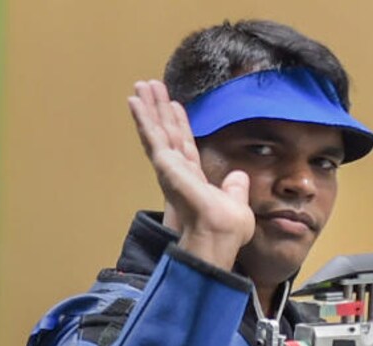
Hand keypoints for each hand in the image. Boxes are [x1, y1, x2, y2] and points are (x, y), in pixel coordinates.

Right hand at [127, 80, 253, 268]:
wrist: (219, 233)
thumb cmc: (227, 227)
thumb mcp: (236, 202)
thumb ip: (234, 188)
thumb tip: (238, 176)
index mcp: (194, 178)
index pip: (185, 145)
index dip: (180, 125)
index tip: (176, 105)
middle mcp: (178, 170)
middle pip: (167, 133)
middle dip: (159, 110)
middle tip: (150, 86)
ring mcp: (169, 167)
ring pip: (157, 130)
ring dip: (149, 107)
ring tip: (141, 85)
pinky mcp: (164, 164)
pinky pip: (152, 136)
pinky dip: (143, 118)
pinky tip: (134, 100)